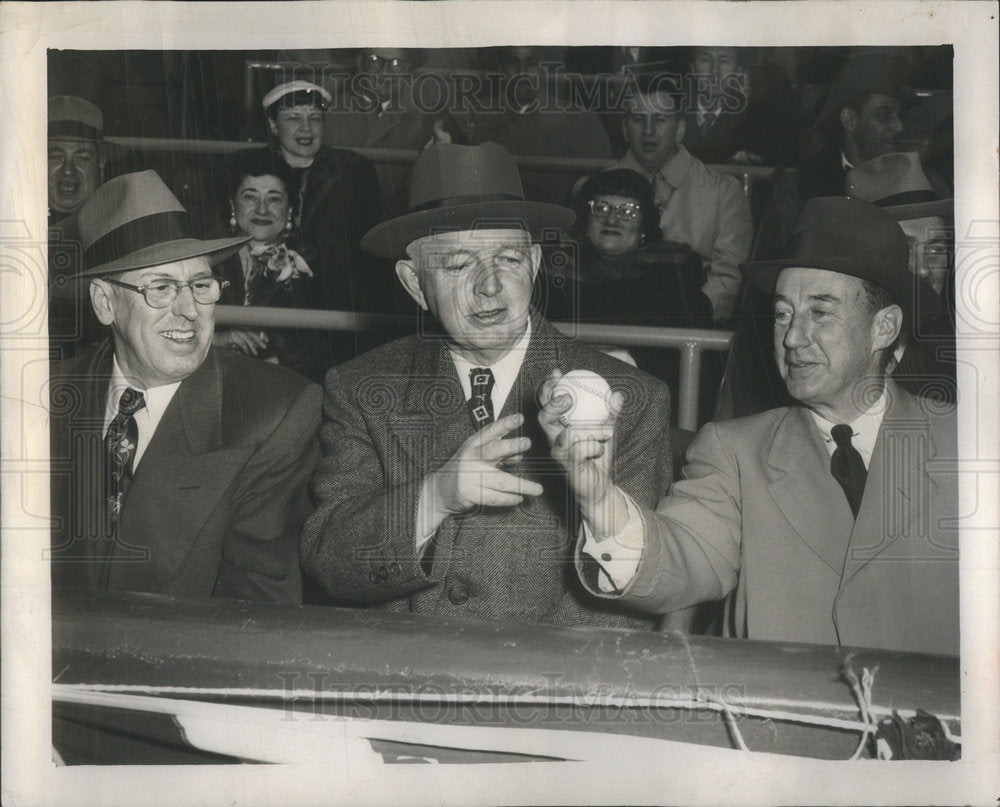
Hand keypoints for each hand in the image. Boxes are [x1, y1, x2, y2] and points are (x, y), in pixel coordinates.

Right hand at [219, 329, 268, 355]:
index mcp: (243, 328)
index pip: (255, 330)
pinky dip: (244, 349)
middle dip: (259, 341)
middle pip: (252, 334)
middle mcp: (240, 328)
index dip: (262, 334)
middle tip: (265, 347)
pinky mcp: (231, 336)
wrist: (217, 341)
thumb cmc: (229, 342)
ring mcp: (235, 331)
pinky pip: (240, 343)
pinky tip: (247, 353)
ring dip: (252, 347)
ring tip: (255, 353)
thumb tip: (259, 345)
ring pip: (247, 339)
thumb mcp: (241, 342)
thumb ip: (249, 342)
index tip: (267, 341)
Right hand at [427, 413, 543, 517]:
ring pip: (500, 480)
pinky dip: (509, 499)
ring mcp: (469, 476)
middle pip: (492, 450)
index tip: (519, 418)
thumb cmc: (465, 470)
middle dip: (511, 445)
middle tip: (527, 442)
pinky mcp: (470, 493)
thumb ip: (499, 454)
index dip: (505, 424)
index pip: (490, 431)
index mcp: (473, 444)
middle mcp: (471, 457)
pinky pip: (494, 497)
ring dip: (521, 485)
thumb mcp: (478, 456)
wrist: (439, 491)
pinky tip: (519, 498)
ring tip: (537, 489)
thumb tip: (521, 455)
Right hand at [537, 368, 625, 533]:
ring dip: (588, 429)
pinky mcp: (567, 466)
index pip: (547, 403)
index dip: (548, 387)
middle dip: (552, 404)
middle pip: (543, 417)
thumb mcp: (606, 431)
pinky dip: (593, 446)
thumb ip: (610, 413)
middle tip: (568, 398)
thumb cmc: (598, 457)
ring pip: (566, 435)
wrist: (600, 486)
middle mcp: (555, 438)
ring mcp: (559, 453)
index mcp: (559, 426)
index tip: (557, 373)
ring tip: (606, 430)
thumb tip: (618, 395)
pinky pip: (578, 451)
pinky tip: (601, 448)